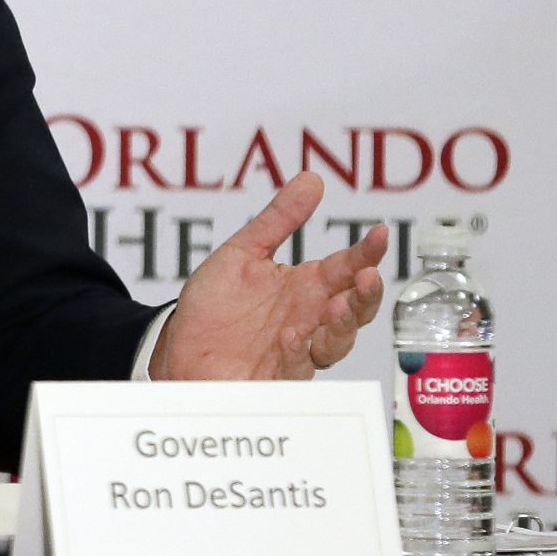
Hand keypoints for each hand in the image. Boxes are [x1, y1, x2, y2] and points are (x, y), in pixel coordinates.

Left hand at [149, 171, 386, 379]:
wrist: (178, 347)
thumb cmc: (214, 305)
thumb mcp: (243, 253)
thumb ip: (279, 219)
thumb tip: (311, 179)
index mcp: (306, 287)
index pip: (346, 267)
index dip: (365, 252)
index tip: (378, 234)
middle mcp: (308, 318)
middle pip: (353, 310)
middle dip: (364, 295)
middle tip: (367, 277)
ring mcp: (296, 350)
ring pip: (334, 343)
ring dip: (340, 326)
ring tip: (337, 306)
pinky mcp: (275, 376)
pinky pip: (294, 368)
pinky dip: (296, 352)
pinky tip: (292, 335)